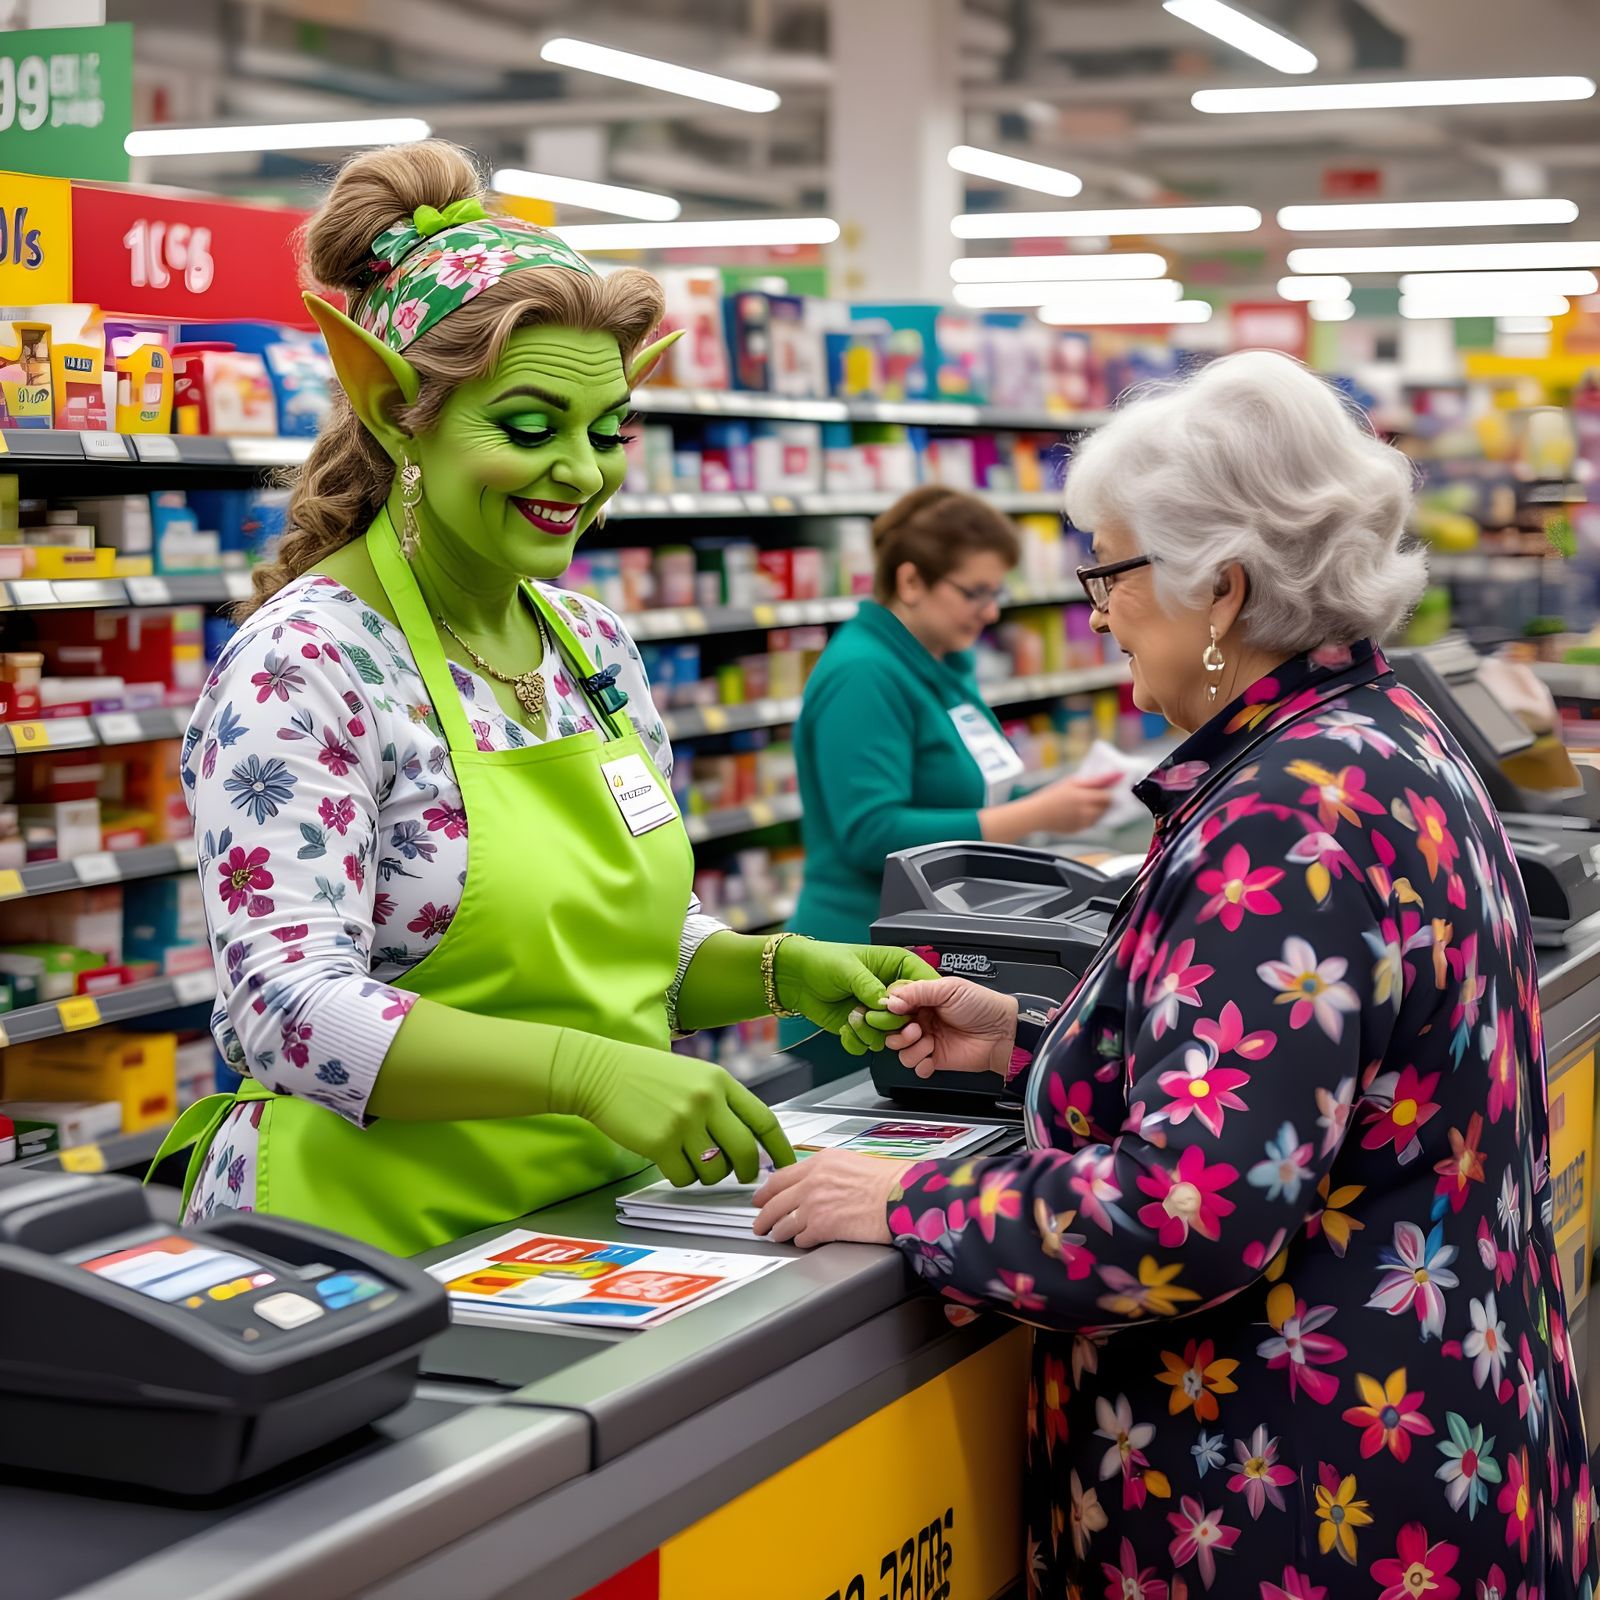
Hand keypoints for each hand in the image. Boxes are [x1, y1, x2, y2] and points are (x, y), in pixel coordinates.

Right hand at [550, 1032, 794, 1187]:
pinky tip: (670, 1160)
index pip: (764, 1120)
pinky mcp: (660, 1142)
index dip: (779, 1148)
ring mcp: (683, 1121)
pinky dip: (682, 1177)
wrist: (600, 1072)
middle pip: (745, 1151)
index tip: (786, 1164)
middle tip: (741, 1175)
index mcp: (720, 1081)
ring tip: (692, 1158)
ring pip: (715, 1170)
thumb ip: (722, 1102)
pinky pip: (685, 1177)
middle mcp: (707, 1100)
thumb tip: (750, 1141)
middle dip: (747, 1171)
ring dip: (708, 1175)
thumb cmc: (646, 1076)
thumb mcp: (694, 1076)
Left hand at [752, 1148, 906, 1247]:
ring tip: (778, 1236)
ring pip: (783, 1223)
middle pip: (774, 1202)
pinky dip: (800, 1241)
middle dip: (763, 1216)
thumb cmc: (889, 1180)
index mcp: (820, 1162)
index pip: (780, 1177)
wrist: (902, 1195)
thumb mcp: (851, 1162)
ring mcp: (814, 1205)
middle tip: (759, 1224)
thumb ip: (827, 1171)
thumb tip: (813, 1182)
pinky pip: (800, 1238)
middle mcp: (813, 1181)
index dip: (766, 1191)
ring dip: (779, 1232)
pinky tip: (803, 1241)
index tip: (760, 1198)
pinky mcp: (822, 1227)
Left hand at [774, 941, 938, 1054]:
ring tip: (852, 1015)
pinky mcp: (864, 1027)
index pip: (924, 985)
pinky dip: (856, 1039)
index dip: (917, 1001)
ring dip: (869, 1031)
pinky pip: (870, 1044)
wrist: (796, 979)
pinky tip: (846, 1024)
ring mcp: (878, 1011)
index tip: (901, 1007)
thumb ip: (871, 986)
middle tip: (870, 1013)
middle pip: (912, 1018)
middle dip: (889, 1022)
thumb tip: (887, 1004)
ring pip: (892, 1036)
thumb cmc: (821, 961)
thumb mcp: (849, 968)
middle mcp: (891, 991)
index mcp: (896, 966)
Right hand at [881, 978, 1019, 1077]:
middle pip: (892, 1028)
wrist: (1004, 1032)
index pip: (894, 1003)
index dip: (889, 1009)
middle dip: (897, 1031)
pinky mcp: (936, 1059)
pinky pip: (915, 1066)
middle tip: (914, 1028)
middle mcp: (923, 1019)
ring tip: (927, 1041)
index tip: (893, 1011)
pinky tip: (932, 1056)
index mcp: (924, 998)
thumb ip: (918, 991)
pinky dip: (920, 1064)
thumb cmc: (983, 1006)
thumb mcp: (950, 989)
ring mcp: (928, 1040)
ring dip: (909, 1047)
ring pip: (900, 1049)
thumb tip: (891, 999)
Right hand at [1028, 771, 1119, 835]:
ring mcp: (1083, 823)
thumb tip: (1110, 777)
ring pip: (1099, 817)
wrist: (1036, 815)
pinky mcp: (1079, 830)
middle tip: (1095, 795)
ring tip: (1084, 804)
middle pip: (1106, 807)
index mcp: (1085, 798)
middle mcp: (1087, 812)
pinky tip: (1076, 812)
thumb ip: (1092, 780)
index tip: (1107, 788)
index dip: (1109, 792)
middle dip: (1103, 801)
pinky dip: (1088, 818)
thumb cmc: (1051, 795)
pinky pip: (1090, 824)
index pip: (1108, 797)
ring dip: (1097, 810)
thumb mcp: (1070, 782)